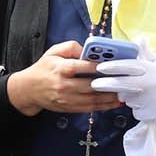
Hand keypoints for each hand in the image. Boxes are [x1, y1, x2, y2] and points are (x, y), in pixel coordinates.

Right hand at [6, 40, 123, 116]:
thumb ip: (71, 47)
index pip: (82, 67)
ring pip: (93, 99)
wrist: (28, 90)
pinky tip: (114, 103)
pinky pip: (89, 108)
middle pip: (91, 85)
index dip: (99, 67)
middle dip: (111, 84)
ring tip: (125, 94)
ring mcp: (67, 98)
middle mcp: (64, 85)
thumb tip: (89, 50)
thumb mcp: (53, 51)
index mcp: (61, 68)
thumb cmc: (43, 68)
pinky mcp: (68, 107)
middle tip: (127, 81)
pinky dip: (104, 106)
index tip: (115, 65)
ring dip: (111, 98)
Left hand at [91, 38, 155, 124]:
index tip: (100, 67)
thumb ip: (146, 54)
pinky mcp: (154, 115)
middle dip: (106, 83)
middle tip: (95, 84)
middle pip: (122, 84)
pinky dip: (138, 110)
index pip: (129, 66)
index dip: (113, 66)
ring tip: (142, 95)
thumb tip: (138, 39)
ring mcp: (153, 100)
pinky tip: (148, 106)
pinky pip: (136, 112)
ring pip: (128, 99)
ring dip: (128, 97)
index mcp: (153, 69)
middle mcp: (152, 84)